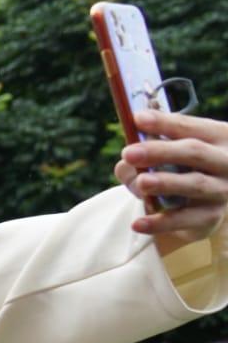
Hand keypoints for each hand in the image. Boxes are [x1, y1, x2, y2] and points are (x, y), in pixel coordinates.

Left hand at [116, 109, 227, 247]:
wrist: (205, 203)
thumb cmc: (183, 168)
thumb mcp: (171, 155)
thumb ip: (149, 154)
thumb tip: (126, 163)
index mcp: (218, 137)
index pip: (190, 127)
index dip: (164, 123)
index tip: (137, 119)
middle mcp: (226, 161)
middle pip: (194, 153)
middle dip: (160, 151)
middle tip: (128, 152)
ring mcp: (222, 190)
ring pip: (195, 184)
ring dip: (166, 182)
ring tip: (141, 181)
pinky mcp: (211, 217)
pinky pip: (185, 219)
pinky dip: (160, 222)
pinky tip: (137, 223)